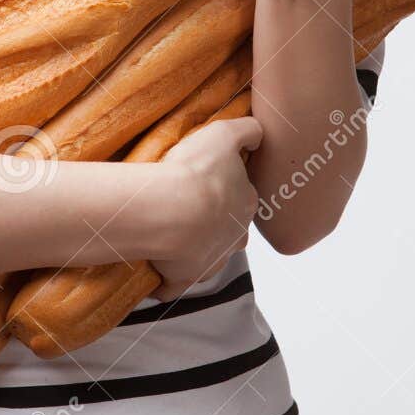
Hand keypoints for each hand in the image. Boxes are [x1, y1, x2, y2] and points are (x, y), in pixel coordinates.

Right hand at [149, 115, 262, 299]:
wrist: (173, 211)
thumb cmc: (198, 172)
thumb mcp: (224, 135)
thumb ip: (247, 130)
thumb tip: (259, 134)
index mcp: (244, 204)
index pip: (241, 198)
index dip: (225, 191)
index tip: (206, 185)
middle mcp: (234, 237)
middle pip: (228, 231)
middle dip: (213, 224)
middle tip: (188, 210)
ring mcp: (211, 261)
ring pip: (206, 258)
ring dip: (192, 251)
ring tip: (170, 238)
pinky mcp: (184, 278)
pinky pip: (175, 284)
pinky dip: (166, 281)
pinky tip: (155, 271)